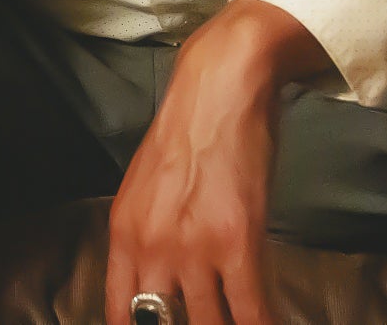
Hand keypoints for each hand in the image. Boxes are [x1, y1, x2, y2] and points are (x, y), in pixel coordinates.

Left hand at [104, 1, 327, 324]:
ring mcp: (192, 248)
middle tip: (207, 321)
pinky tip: (267, 324)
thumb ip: (148, 236)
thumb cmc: (190, 130)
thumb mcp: (148, 188)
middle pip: (162, 324)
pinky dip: (260, 323)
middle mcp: (151, 247)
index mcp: (124, 233)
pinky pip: (249, 309)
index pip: (119, 312)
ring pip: (207, 322)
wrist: (220, 86)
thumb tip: (163, 279)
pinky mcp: (236, 243)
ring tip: (239, 323)